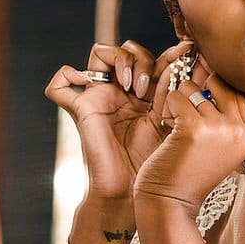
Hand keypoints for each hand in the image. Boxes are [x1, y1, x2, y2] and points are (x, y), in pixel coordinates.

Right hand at [45, 40, 182, 203]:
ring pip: (100, 52)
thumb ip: (174, 87)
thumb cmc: (156, 163)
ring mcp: (98, 99)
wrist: (135, 193)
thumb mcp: (172, 118)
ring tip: (133, 87)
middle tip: (150, 88)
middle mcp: (120, 93)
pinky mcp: (80, 109)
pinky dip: (66, 75)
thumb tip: (185, 52)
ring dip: (121, 61)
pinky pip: (59, 85)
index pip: (152, 58)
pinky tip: (86, 83)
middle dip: (143, 60)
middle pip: (127, 50)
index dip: (168, 55)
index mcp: (144, 95)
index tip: (185, 55)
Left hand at [132, 49, 244, 211]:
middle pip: (219, 83)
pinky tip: (166, 127)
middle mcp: (240, 130)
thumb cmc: (186, 173)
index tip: (198, 93)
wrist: (170, 202)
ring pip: (193, 88)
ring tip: (175, 126)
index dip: (215, 87)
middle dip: (196, 89)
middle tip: (182, 112)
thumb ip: (220, 115)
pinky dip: (166, 108)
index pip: (237, 92)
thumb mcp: (216, 145)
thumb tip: (211, 72)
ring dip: (177, 101)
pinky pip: (176, 97)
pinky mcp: (195, 128)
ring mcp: (219, 128)